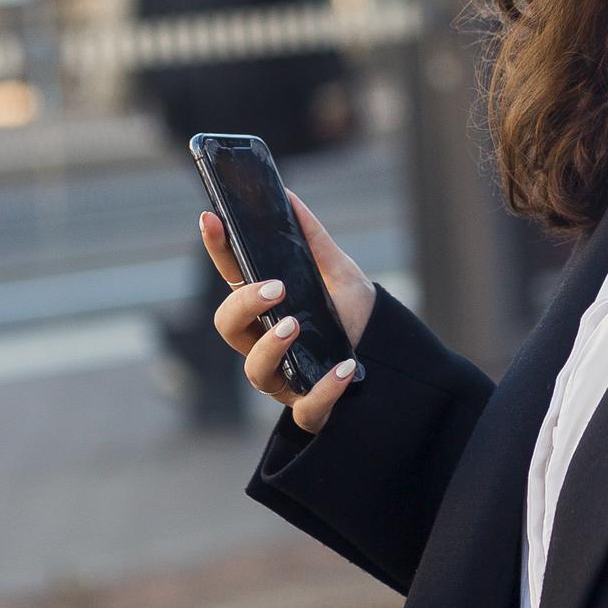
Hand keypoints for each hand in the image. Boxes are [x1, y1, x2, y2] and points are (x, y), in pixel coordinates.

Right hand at [201, 191, 372, 432]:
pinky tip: (345, 369)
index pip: (232, 277)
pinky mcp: (312, 410)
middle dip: (244, 304)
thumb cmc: (358, 318)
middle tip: (275, 287)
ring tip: (294, 325)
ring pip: (255, 371)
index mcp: (267, 308)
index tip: (212, 218)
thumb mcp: (341, 274)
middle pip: (229, 327)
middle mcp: (266, 345)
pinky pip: (308, 410)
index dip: (218, 249)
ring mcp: (285, 380)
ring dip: (270, 348)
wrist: (395, 365)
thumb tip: (289, 197)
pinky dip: (325, 390)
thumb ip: (313, 240)